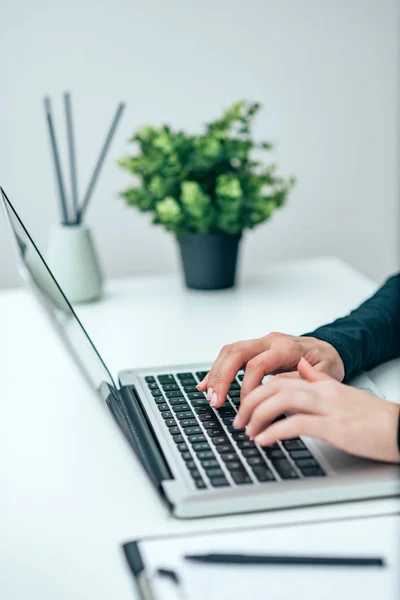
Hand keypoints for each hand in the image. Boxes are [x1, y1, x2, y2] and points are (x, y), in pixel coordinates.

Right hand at [197, 332, 344, 407]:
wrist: (331, 348)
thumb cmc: (328, 362)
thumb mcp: (325, 375)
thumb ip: (301, 380)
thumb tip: (275, 388)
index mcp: (286, 348)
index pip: (257, 364)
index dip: (248, 387)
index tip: (247, 407)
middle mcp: (270, 341)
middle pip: (236, 352)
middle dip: (222, 377)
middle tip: (215, 400)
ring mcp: (261, 343)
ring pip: (230, 352)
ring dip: (216, 373)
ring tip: (209, 394)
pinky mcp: (256, 349)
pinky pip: (231, 356)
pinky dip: (218, 369)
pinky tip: (208, 384)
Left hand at [234, 358, 399, 463]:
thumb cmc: (373, 418)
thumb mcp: (343, 394)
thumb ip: (320, 380)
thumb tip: (303, 369)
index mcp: (321, 384)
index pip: (279, 380)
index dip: (257, 391)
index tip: (245, 407)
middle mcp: (322, 391)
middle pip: (274, 386)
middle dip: (250, 402)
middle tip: (239, 421)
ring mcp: (328, 407)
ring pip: (281, 400)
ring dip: (258, 415)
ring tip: (247, 431)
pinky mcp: (334, 427)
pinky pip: (296, 423)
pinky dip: (275, 431)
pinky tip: (264, 441)